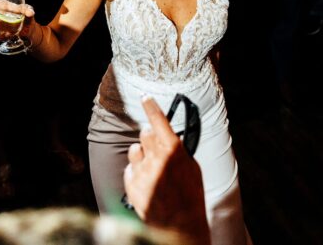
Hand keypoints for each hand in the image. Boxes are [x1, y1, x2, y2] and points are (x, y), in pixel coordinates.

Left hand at [124, 96, 209, 243]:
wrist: (179, 224)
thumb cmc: (190, 197)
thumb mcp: (192, 168)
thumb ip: (178, 151)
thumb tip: (170, 139)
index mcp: (173, 151)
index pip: (158, 120)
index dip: (151, 106)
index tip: (145, 97)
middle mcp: (155, 158)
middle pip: (145, 133)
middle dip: (150, 137)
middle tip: (156, 147)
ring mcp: (142, 171)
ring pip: (134, 149)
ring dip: (142, 154)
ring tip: (152, 168)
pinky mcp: (132, 184)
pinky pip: (130, 168)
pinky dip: (137, 172)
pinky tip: (147, 182)